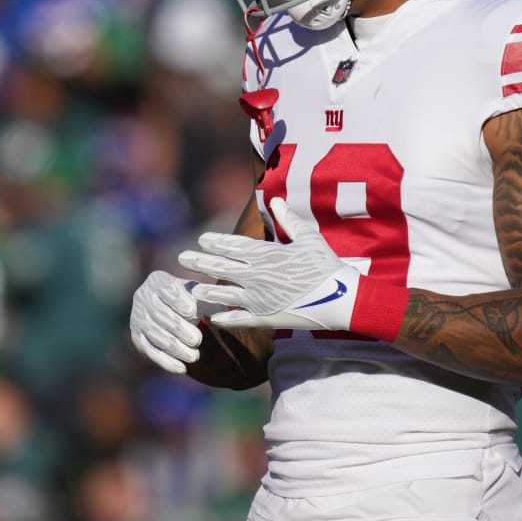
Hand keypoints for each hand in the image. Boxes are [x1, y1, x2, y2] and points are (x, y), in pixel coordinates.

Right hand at [129, 270, 203, 373]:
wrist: (178, 314)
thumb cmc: (194, 300)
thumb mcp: (202, 295)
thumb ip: (210, 299)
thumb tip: (220, 307)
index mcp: (157, 280)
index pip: (165, 289)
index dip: (178, 301)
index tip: (193, 311)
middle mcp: (142, 296)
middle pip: (159, 314)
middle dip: (179, 328)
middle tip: (197, 340)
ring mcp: (137, 318)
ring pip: (155, 334)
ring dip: (175, 347)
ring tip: (195, 356)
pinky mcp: (137, 337)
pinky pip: (150, 351)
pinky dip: (166, 361)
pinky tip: (182, 369)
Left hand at [178, 200, 407, 338]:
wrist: (339, 299)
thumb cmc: (326, 266)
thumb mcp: (308, 238)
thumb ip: (288, 220)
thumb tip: (274, 200)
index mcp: (266, 255)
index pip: (232, 246)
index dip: (215, 242)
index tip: (201, 239)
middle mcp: (256, 276)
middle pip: (221, 268)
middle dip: (200, 262)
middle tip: (182, 258)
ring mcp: (258, 299)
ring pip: (225, 295)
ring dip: (207, 291)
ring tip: (193, 289)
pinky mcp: (265, 318)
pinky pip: (239, 320)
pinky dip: (225, 319)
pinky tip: (213, 319)